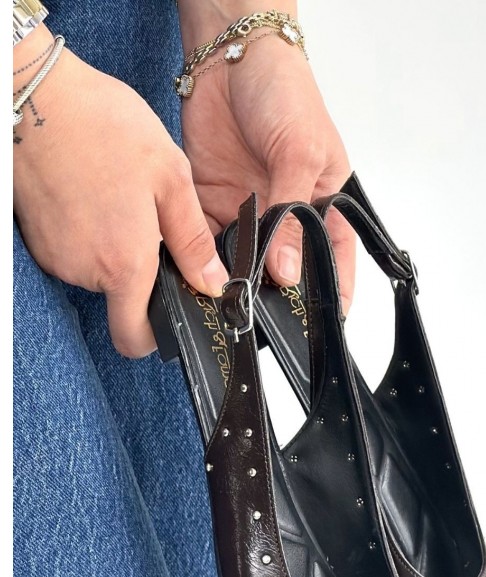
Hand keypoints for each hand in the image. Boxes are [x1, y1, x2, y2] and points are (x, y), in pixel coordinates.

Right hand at [13, 30, 227, 356]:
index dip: (156, 334)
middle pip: (121, 302)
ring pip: (98, 275)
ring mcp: (56, 257)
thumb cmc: (102, 126)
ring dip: (116, 249)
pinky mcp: (38, 240)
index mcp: (124, 263)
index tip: (172, 307)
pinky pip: (75, 253)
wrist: (37, 93)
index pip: (135, 338)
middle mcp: (85, 270)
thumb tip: (213, 283)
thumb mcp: (169, 178)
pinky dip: (91, 235)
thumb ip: (192, 240)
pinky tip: (97, 196)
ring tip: (121, 200)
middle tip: (149, 224)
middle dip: (141, 275)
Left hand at [178, 15, 355, 310]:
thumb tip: (286, 271)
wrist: (229, 57)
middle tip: (267, 320)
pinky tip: (202, 279)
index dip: (331, 293)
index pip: (336, 260)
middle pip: (287, 269)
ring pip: (247, 263)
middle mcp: (288, 215)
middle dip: (278, 295)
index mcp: (324, 204)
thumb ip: (291, 214)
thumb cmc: (284, 93)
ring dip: (238, 282)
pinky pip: (209, 244)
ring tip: (232, 305)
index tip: (323, 324)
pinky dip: (204, 262)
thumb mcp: (300, 153)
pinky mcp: (214, 206)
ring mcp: (251, 213)